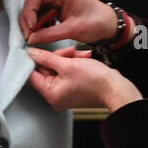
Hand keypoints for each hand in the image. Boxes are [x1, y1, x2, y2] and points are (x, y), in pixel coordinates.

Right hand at [20, 0, 118, 45]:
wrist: (110, 25)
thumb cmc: (98, 22)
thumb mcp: (72, 30)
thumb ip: (49, 34)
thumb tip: (32, 38)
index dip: (30, 12)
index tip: (31, 27)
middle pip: (34, 1)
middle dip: (29, 19)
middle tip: (30, 34)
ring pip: (37, 7)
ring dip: (34, 22)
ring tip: (36, 35)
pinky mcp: (58, 5)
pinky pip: (43, 12)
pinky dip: (41, 22)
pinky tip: (43, 31)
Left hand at [27, 46, 141, 110]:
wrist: (115, 88)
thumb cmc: (95, 80)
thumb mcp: (68, 64)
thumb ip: (47, 58)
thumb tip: (31, 53)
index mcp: (51, 94)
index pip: (34, 74)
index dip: (38, 60)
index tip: (43, 50)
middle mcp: (56, 97)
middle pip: (47, 70)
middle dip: (60, 57)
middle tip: (70, 53)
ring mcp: (65, 93)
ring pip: (59, 68)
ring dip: (69, 59)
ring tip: (81, 56)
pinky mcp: (73, 88)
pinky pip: (67, 72)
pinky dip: (75, 64)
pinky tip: (84, 59)